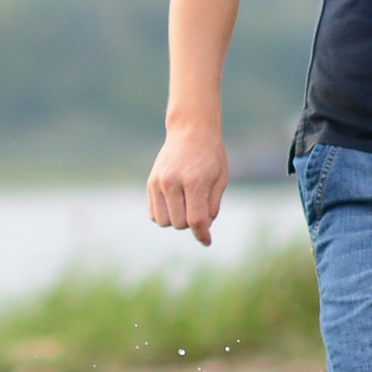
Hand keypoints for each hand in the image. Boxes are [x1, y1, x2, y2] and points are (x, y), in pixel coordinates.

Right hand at [147, 121, 229, 245]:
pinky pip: (153, 213)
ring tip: (187, 204)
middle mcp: (173, 182)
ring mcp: (158, 182)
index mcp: (195, 182)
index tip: (207, 241)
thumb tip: (204, 229)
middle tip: (200, 207)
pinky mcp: (150, 183)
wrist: (191, 130)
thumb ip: (212, 206)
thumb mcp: (220, 179)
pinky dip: (164, 215)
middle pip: (179, 224)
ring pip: (164, 221)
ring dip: (177, 220)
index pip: (196, 220)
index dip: (202, 235)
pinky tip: (175, 203)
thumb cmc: (211, 156)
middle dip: (192, 223)